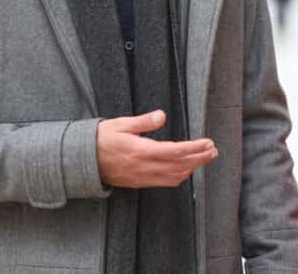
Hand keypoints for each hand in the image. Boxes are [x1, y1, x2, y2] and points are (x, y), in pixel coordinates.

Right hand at [97, 110, 217, 188]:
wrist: (83, 160)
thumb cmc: (101, 138)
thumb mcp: (121, 124)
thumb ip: (143, 121)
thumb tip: (162, 115)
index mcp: (140, 151)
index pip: (175, 151)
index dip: (194, 149)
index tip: (208, 143)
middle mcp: (143, 167)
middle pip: (179, 166)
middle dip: (199, 158)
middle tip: (213, 150)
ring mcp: (142, 177)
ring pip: (174, 176)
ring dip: (192, 168)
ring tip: (205, 158)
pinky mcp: (139, 182)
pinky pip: (164, 182)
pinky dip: (179, 176)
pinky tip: (186, 169)